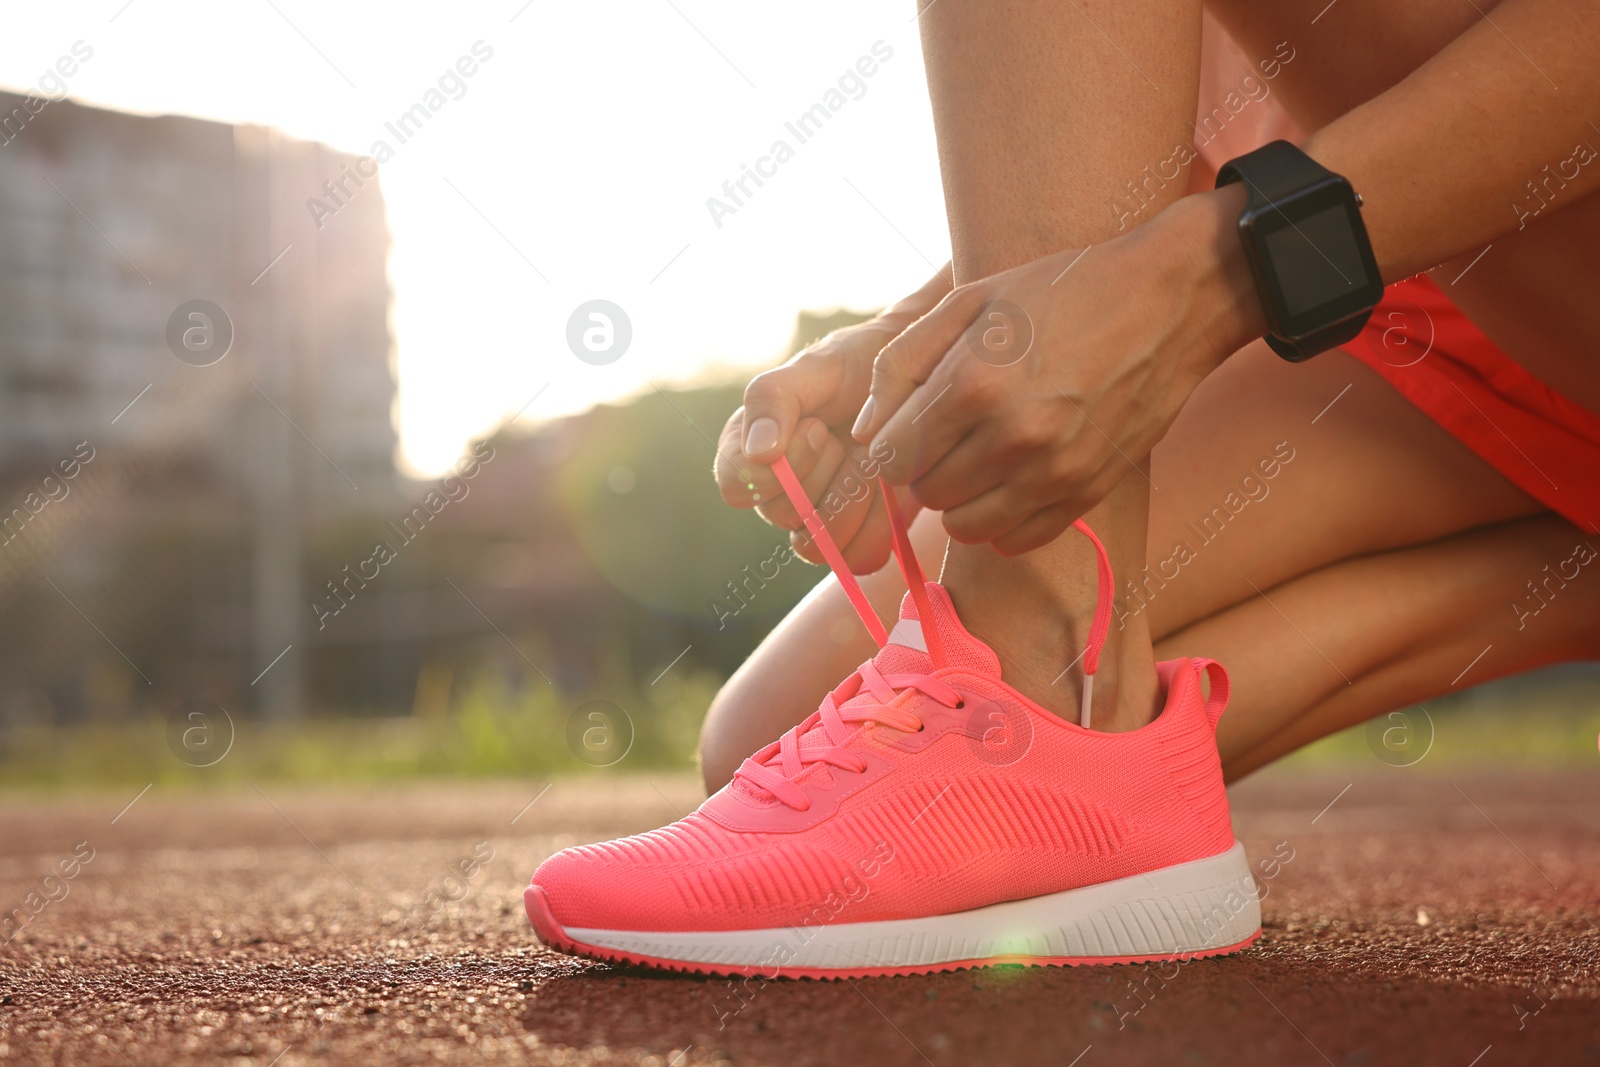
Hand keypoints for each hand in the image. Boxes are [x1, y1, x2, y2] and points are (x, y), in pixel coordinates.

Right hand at [714, 265, 951, 570]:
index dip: (777, 466)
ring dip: (854, 497)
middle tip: (855, 435)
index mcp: (750, 451)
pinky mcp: (857, 540)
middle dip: (828, 472)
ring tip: (874, 457)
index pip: (737, 486)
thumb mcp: (815, 367)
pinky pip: (858, 558)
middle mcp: (776, 494)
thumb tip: (759, 452)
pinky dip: (881, 522)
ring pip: (819, 544)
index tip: (818, 427)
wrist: (916, 381)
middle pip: (783, 515)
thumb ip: (773, 399)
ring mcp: (816, 522)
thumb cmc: (858, 366)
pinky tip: (891, 485)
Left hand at [851, 188, 1262, 554]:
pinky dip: (1001, 520)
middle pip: (926, 494)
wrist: (1170, 301)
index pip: (892, 457)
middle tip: (950, 434)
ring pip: (964, 526)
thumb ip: (902, 362)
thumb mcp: (970, 301)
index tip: (909, 427)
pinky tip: (1012, 478)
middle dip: (925, 468)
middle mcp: (1013, 435)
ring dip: (960, 499)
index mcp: (973, 383)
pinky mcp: (1088, 491)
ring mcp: (1055, 470)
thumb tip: (863, 430)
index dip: (891, 445)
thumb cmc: (1061, 291)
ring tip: (980, 456)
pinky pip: (1014, 540)